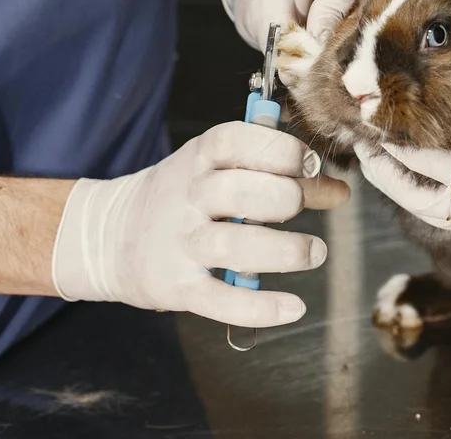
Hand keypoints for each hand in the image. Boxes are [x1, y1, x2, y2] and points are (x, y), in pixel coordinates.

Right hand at [52, 122, 349, 327]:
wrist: (110, 235)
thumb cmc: (189, 197)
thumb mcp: (226, 172)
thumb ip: (285, 178)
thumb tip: (340, 191)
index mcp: (202, 158)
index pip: (238, 142)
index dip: (280, 150)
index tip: (308, 163)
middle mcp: (190, 196)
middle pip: (240, 192)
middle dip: (284, 198)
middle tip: (300, 208)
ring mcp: (181, 242)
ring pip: (233, 246)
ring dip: (282, 251)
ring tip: (315, 253)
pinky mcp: (177, 286)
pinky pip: (220, 300)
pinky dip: (259, 308)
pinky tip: (293, 307)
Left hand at [354, 75, 450, 278]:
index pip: (416, 148)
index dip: (384, 128)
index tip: (362, 108)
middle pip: (407, 178)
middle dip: (380, 153)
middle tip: (355, 130)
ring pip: (417, 205)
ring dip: (393, 180)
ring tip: (371, 156)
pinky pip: (441, 217)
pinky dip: (419, 196)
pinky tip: (410, 179)